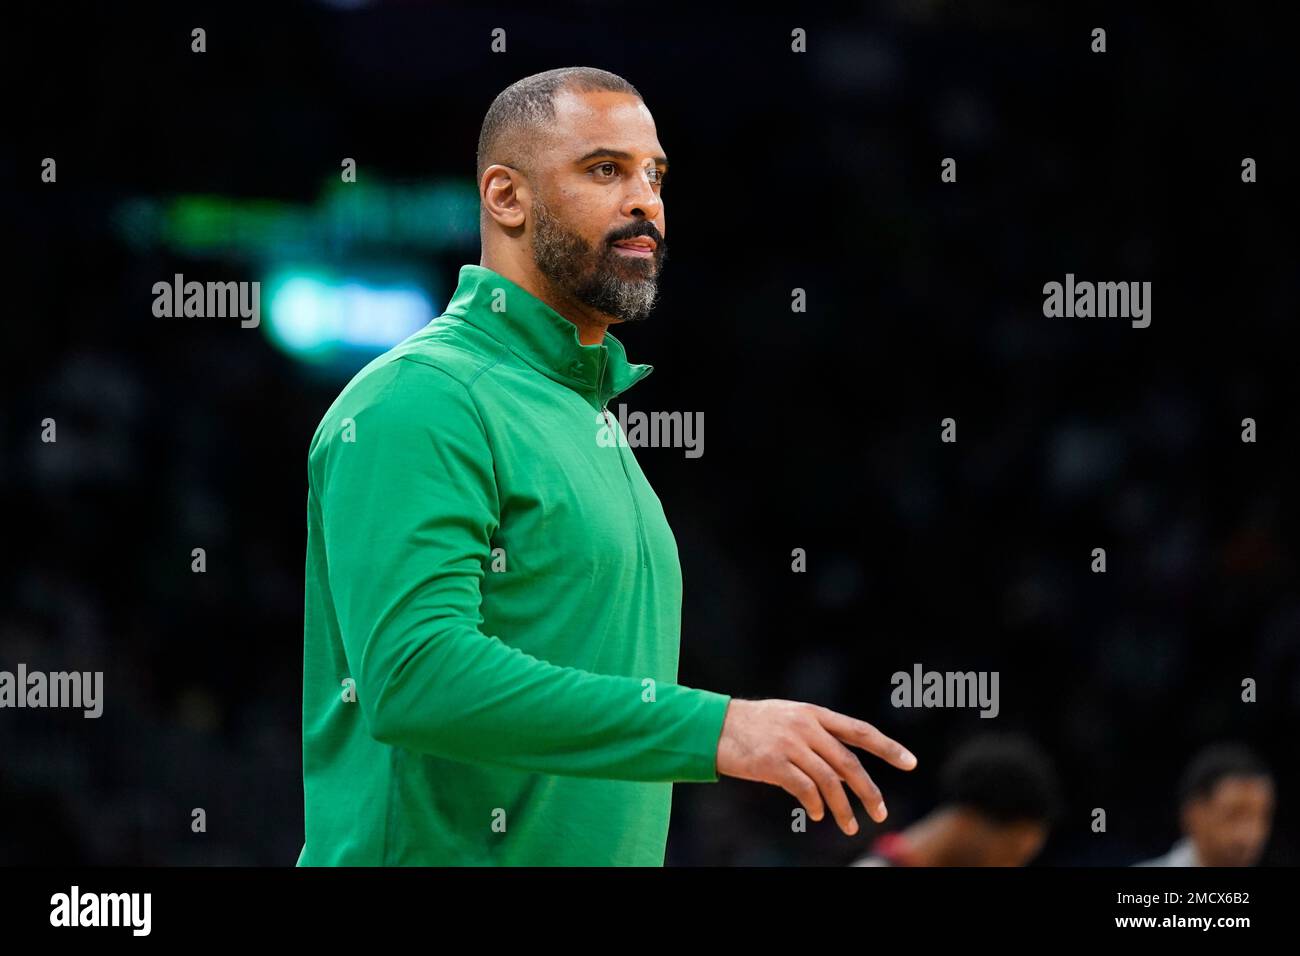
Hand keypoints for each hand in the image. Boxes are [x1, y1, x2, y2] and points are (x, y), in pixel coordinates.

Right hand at [715, 698, 916, 834]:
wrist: (714, 727)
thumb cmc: (754, 726)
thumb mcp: (790, 719)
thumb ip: (818, 736)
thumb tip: (845, 769)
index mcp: (814, 713)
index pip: (859, 731)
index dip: (887, 747)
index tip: (910, 763)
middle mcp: (806, 727)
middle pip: (848, 763)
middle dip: (868, 791)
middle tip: (880, 812)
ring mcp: (790, 745)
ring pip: (830, 781)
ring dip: (843, 807)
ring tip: (849, 825)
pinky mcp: (774, 764)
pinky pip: (805, 790)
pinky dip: (816, 805)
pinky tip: (819, 814)